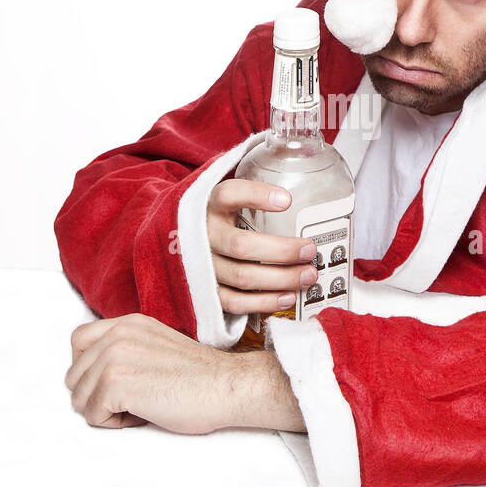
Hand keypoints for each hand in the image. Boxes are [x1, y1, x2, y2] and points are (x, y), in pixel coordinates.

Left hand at [66, 314, 304, 433]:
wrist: (226, 386)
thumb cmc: (200, 377)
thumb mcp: (156, 347)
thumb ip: (127, 350)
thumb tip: (96, 377)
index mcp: (126, 323)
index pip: (78, 342)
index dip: (88, 370)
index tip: (114, 384)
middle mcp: (116, 334)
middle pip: (74, 375)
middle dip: (96, 396)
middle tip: (132, 401)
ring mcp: (114, 358)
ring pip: (79, 398)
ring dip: (105, 411)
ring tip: (140, 407)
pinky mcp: (116, 383)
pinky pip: (92, 416)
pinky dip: (115, 424)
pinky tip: (143, 414)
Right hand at [206, 178, 317, 315]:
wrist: (174, 242)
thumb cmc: (217, 218)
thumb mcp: (227, 198)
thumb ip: (253, 192)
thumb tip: (303, 183)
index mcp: (209, 205)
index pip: (229, 194)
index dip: (257, 196)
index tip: (287, 199)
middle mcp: (202, 235)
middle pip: (242, 246)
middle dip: (282, 250)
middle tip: (310, 249)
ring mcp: (202, 267)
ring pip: (243, 277)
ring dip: (281, 278)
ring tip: (309, 275)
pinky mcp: (206, 293)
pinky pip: (236, 302)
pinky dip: (265, 303)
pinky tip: (289, 297)